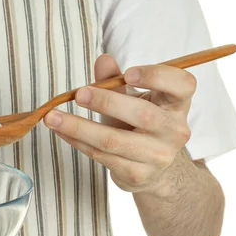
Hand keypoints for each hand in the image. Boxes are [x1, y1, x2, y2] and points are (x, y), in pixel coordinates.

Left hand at [44, 54, 195, 192]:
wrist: (151, 166)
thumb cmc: (139, 123)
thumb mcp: (132, 98)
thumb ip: (116, 80)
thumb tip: (102, 60)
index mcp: (177, 104)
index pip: (183, 85)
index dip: (157, 77)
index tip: (128, 72)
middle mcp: (174, 131)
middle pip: (143, 115)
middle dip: (106, 102)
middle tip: (78, 94)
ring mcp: (158, 156)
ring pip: (114, 140)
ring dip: (79, 127)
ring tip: (52, 116)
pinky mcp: (137, 175)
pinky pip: (101, 156)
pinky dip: (77, 141)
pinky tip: (61, 131)